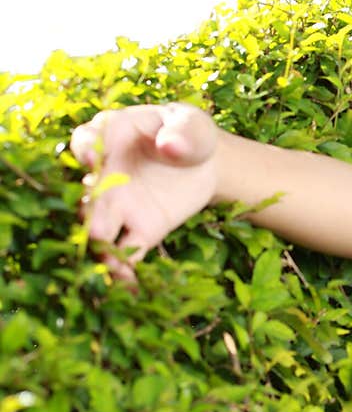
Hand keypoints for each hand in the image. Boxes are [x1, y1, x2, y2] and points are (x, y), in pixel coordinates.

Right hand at [70, 102, 219, 286]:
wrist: (206, 163)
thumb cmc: (191, 134)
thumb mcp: (192, 125)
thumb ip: (183, 131)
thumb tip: (170, 146)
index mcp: (112, 137)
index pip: (87, 139)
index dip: (85, 148)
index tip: (90, 157)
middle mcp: (105, 174)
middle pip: (87, 192)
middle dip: (90, 209)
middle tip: (97, 224)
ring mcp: (118, 205)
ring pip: (99, 228)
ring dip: (100, 245)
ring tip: (110, 262)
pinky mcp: (140, 229)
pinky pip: (127, 253)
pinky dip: (125, 271)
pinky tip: (130, 287)